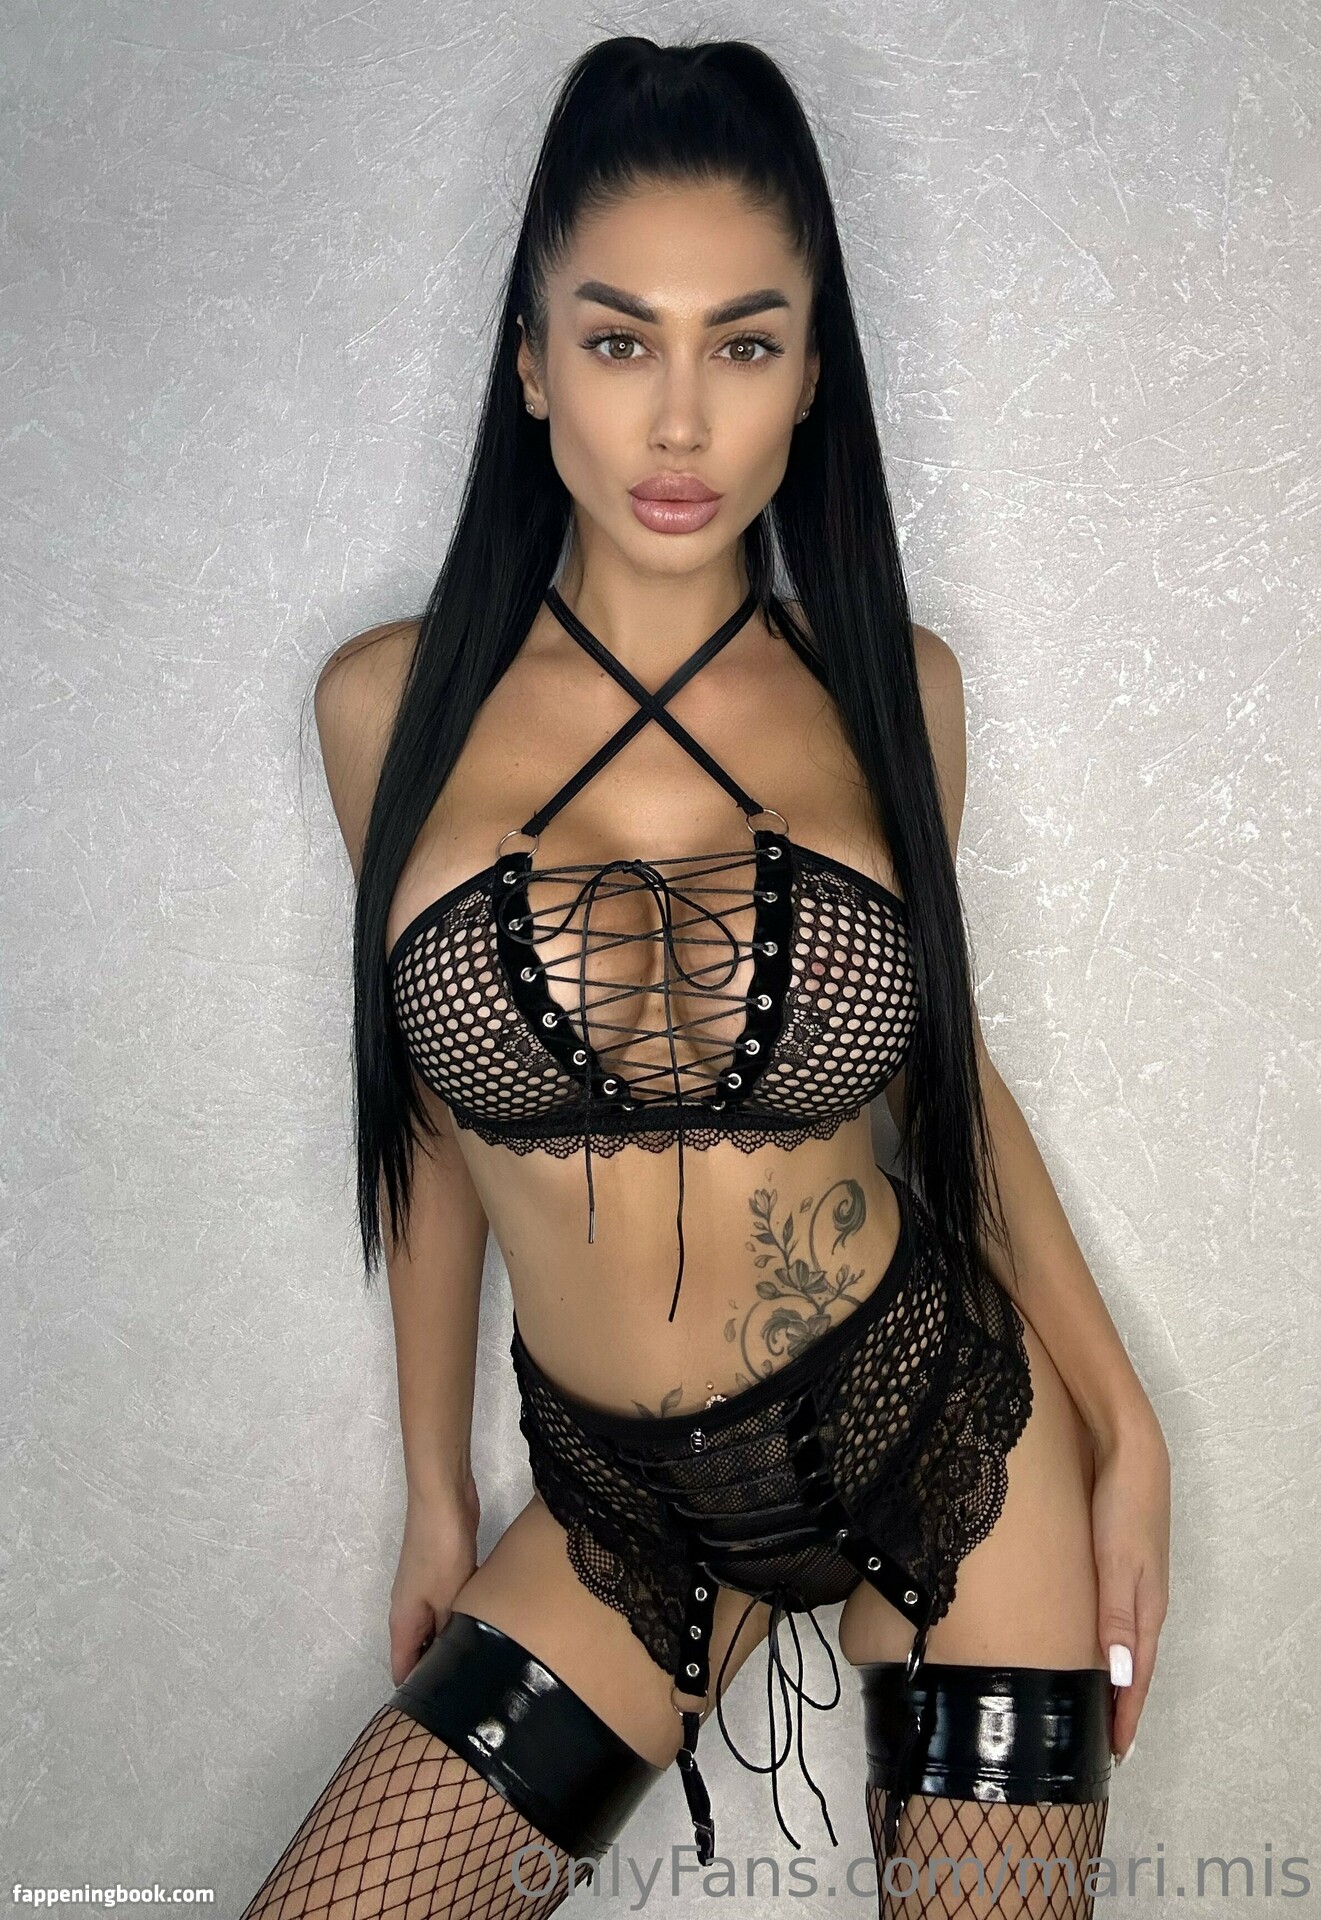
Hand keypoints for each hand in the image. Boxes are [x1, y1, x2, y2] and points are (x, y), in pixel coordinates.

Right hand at [388, 1471, 480, 1687]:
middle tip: (471, 1694)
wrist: (444, 1501)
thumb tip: (453, 1663)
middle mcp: (409, 1609)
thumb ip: (449, 1633)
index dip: (416, 1693)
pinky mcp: (443, 1574)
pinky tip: (488, 1628)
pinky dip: (463, 1620)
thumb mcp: (447, 1599)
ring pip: (437, 1628)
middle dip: (439, 1670)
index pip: (402, 1668)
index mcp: (403, 1621)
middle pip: (419, 1650)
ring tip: (484, 1666)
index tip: (440, 1714)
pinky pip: (450, 1608)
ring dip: (455, 1643)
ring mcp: (425, 1590)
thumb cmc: (441, 1552)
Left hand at [1091, 1408, 1169, 1762]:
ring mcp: (1131, 1582)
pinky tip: (1083, 1644)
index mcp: (1146, 1609)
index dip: (1125, 1715)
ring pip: (1120, 1643)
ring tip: (1089, 1704)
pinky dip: (1102, 1643)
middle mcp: (1142, 1601)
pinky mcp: (1116, 1563)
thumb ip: (1117, 1619)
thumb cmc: (1123, 1504)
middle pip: (1132, 1666)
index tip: (1114, 1754)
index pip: (1137, 1678)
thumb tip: (1120, 1678)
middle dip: (1118, 1704)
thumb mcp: (1118, 1563)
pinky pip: (1110, 1617)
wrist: (1129, 1449)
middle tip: (1097, 1740)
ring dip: (1108, 1675)